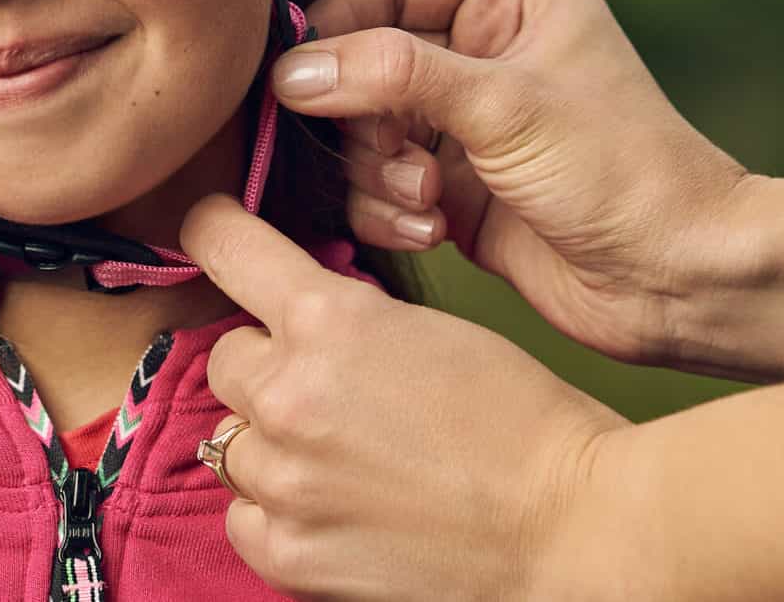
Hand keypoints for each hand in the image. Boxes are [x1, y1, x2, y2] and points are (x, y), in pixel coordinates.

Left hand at [179, 194, 626, 600]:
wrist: (571, 529)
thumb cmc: (523, 421)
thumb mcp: (424, 328)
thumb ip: (342, 316)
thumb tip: (290, 317)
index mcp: (329, 318)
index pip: (221, 244)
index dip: (214, 233)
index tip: (211, 232)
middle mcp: (288, 393)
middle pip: (226, 357)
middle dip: (268, 365)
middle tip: (330, 392)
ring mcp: (283, 479)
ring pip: (231, 441)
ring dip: (274, 444)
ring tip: (345, 460)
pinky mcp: (287, 551)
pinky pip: (242, 515)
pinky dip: (276, 512)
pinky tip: (332, 509)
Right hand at [287, 0, 752, 365]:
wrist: (681, 283)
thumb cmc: (619, 173)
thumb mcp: (504, 105)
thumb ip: (393, 74)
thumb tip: (291, 71)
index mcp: (510, 0)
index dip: (341, 19)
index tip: (303, 72)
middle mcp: (481, 53)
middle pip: (361, 57)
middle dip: (360, 113)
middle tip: (383, 150)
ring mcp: (463, 125)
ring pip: (360, 128)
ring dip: (375, 170)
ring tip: (424, 200)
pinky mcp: (451, 191)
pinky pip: (376, 186)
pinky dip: (388, 210)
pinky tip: (432, 231)